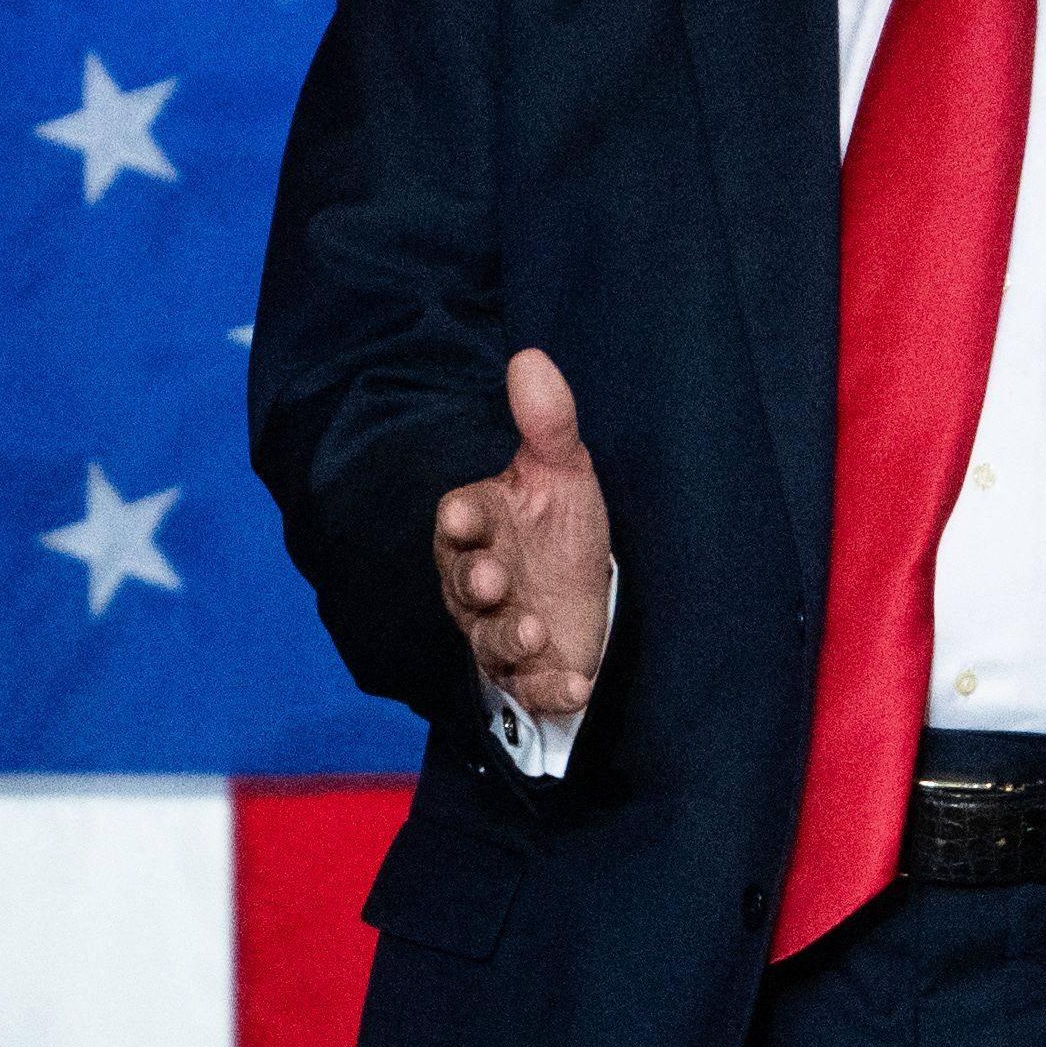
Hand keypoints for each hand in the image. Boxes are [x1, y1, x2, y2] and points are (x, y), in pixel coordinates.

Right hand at [433, 347, 611, 718]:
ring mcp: (502, 631)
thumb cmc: (559, 527)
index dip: (462, 519)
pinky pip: (532, 688)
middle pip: (465, 584)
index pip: (460, 520)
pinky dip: (551, 689)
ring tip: (534, 632)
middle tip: (494, 580)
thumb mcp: (562, 472)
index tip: (465, 512)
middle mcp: (481, 582)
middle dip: (476, 582)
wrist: (585, 595)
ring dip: (509, 639)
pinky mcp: (531, 674)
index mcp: (483, 527)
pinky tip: (576, 685)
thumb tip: (529, 357)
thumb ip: (547, 423)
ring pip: (490, 641)